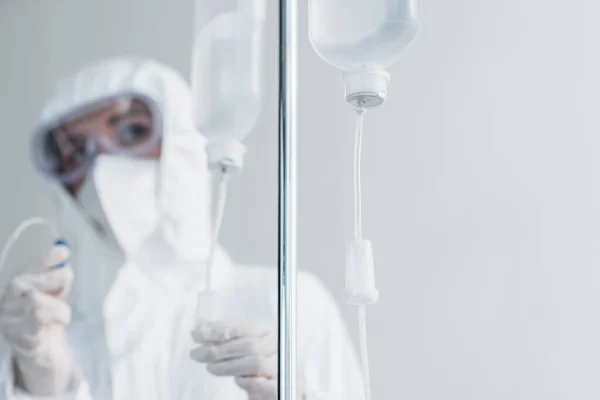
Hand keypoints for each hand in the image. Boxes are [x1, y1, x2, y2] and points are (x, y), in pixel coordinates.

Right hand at [0, 243, 76, 394]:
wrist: (45, 356)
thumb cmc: (49, 321)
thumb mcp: (54, 295)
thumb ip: (57, 280)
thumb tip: (63, 259)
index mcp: (15, 291)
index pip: (23, 269)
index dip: (42, 259)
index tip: (62, 251)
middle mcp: (5, 305)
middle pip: (20, 282)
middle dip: (51, 277)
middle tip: (67, 280)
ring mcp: (10, 323)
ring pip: (33, 302)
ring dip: (58, 304)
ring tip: (64, 312)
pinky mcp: (22, 339)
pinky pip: (39, 322)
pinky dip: (57, 317)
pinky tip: (62, 321)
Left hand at [191, 320, 276, 399]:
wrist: (278, 381)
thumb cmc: (262, 360)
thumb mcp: (246, 344)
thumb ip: (228, 337)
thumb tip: (200, 329)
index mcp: (269, 331)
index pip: (243, 327)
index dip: (218, 329)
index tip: (197, 334)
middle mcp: (278, 345)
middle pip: (248, 345)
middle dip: (219, 350)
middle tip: (197, 354)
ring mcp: (282, 364)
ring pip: (255, 363)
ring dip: (228, 366)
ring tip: (210, 368)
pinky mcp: (281, 385)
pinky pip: (265, 384)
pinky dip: (248, 382)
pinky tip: (237, 380)